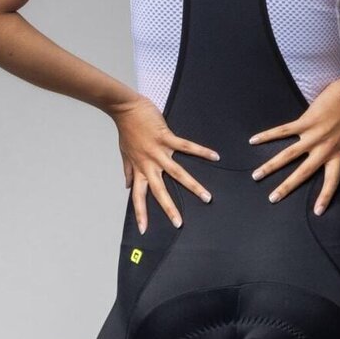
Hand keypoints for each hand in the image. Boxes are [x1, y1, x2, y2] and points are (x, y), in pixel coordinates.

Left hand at [110, 95, 218, 232]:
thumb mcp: (124, 153)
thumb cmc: (127, 130)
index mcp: (139, 169)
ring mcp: (159, 151)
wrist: (125, 108)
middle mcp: (149, 164)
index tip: (144, 230)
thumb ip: (128, 170)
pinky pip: (187, 147)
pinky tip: (215, 156)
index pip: (138, 196)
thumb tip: (127, 185)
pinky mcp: (167, 137)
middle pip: (160, 191)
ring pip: (177, 173)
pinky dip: (201, 152)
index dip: (141, 213)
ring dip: (193, 186)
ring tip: (206, 197)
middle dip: (170, 208)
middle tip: (179, 223)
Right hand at [249, 78, 339, 213]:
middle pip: (303, 173)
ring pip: (288, 155)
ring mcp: (312, 136)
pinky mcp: (305, 122)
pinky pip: (283, 131)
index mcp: (337, 155)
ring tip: (256, 175)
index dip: (325, 197)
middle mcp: (323, 149)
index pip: (331, 182)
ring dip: (271, 166)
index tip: (317, 213)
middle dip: (287, 187)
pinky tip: (253, 141)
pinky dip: (267, 135)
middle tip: (272, 199)